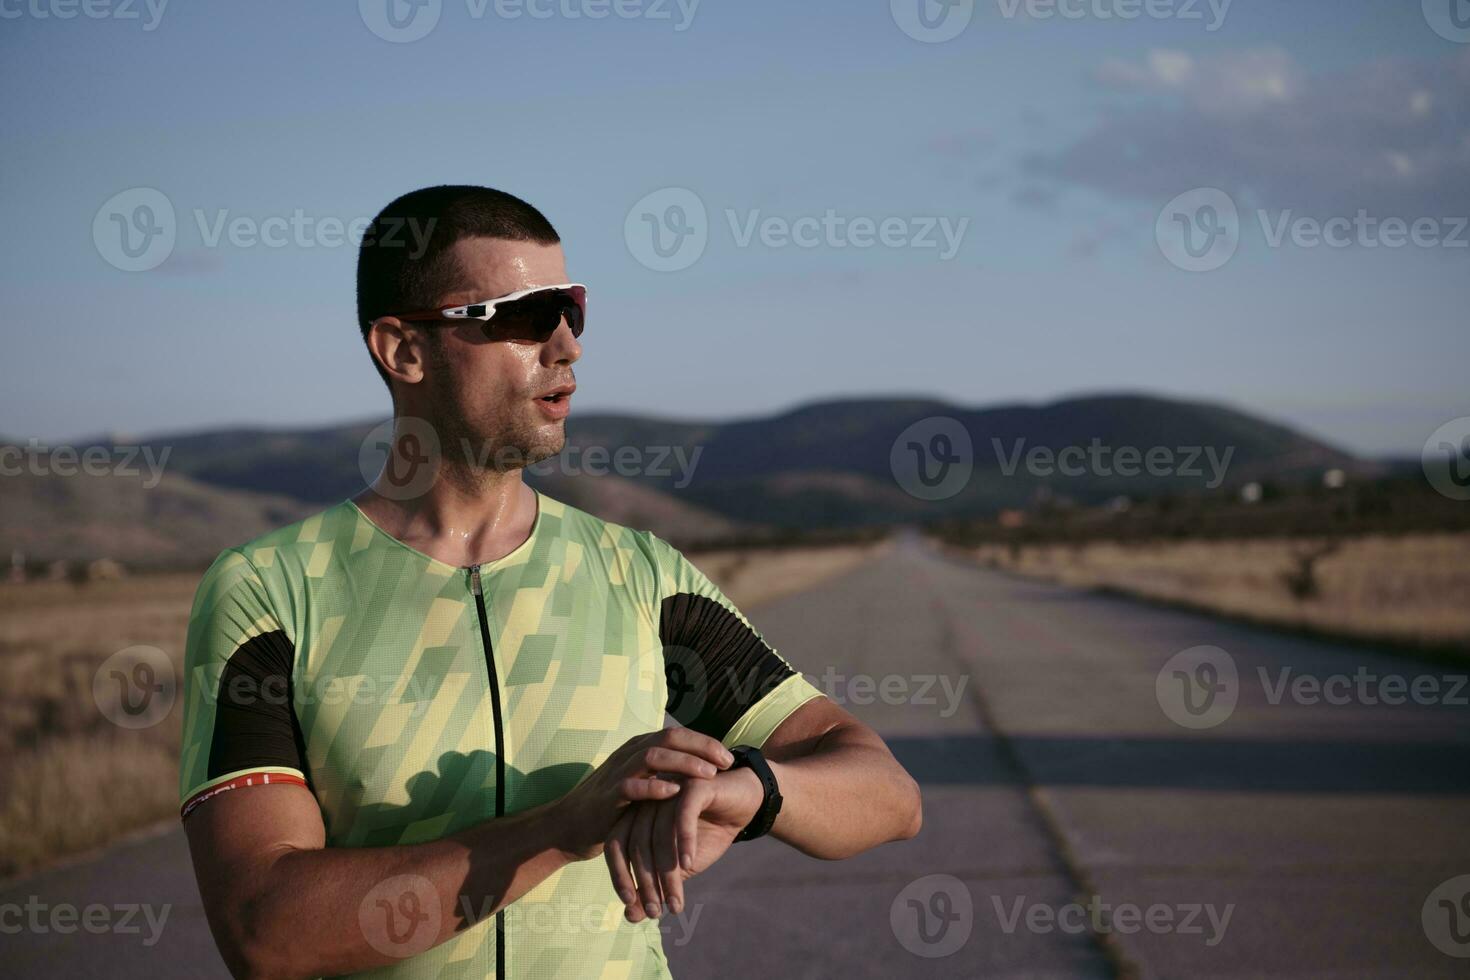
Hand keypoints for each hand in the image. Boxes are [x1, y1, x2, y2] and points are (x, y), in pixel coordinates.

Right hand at [554, 728, 734, 861]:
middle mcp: (628, 755)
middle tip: (726, 762)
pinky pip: (632, 786)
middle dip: (701, 747)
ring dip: (684, 763)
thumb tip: (699, 770)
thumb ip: (662, 774)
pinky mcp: (607, 796)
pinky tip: (676, 792)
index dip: (705, 742)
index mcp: (638, 749)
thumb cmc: (610, 807)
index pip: (676, 734)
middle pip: (669, 737)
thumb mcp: (639, 784)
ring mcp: (617, 773)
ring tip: (709, 775)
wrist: (568, 826)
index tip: (729, 758)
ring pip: (653, 756)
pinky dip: (654, 787)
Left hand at [603, 766, 764, 921]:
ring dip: (667, 872)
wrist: (745, 802)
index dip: (619, 875)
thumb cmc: (708, 832)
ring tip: (675, 901)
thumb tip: (631, 916)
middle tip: (655, 911)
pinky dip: (684, 841)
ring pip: (660, 834)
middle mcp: (649, 799)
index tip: (631, 904)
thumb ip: (656, 884)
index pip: (617, 844)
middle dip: (646, 882)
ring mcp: (671, 788)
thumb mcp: (680, 865)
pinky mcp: (695, 784)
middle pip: (637, 843)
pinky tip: (689, 863)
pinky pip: (684, 814)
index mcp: (638, 814)